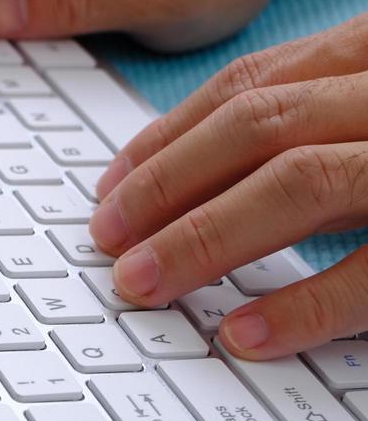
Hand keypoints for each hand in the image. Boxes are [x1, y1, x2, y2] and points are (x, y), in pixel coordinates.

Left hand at [87, 13, 367, 358]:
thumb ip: (316, 128)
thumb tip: (200, 187)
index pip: (253, 86)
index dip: (167, 139)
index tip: (109, 187)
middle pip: (259, 125)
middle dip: (165, 185)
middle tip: (104, 240)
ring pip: (300, 179)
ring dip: (205, 237)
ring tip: (141, 283)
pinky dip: (304, 303)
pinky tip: (244, 334)